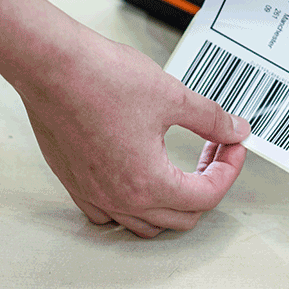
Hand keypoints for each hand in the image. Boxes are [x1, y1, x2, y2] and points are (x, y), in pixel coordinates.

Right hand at [16, 30, 250, 237]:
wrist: (54, 67)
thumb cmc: (102, 80)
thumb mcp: (173, 96)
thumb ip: (210, 118)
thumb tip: (234, 129)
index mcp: (147, 183)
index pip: (206, 197)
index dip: (229, 169)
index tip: (234, 147)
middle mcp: (118, 198)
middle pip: (180, 217)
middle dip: (206, 183)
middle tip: (215, 150)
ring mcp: (92, 193)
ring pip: (144, 222)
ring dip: (172, 199)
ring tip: (183, 165)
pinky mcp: (74, 181)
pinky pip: (110, 212)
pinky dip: (134, 203)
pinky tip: (142, 172)